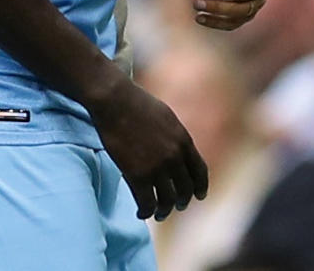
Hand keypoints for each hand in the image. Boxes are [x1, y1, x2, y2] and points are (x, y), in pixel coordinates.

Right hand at [90, 76, 207, 220]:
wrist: (114, 100)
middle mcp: (174, 157)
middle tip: (176, 206)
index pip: (200, 172)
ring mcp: (157, 167)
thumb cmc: (135, 102)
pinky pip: (147, 203)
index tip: (198, 195)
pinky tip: (141, 212)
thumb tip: (179, 150)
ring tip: (158, 213)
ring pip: (168, 200)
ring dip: (164, 210)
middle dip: (182, 201)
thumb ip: (176, 136)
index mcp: (183, 140)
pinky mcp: (137, 175)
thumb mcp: (166, 116)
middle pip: (185, 190)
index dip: (200, 187)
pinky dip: (146, 212)